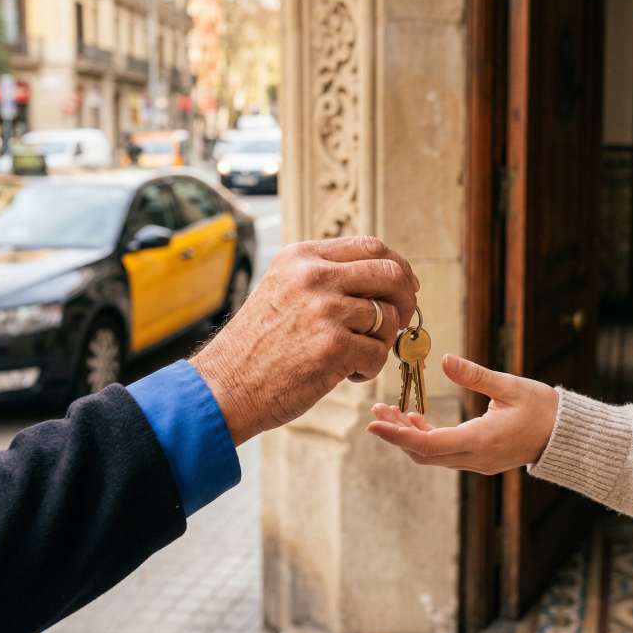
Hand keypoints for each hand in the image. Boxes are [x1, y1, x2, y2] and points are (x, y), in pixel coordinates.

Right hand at [191, 236, 418, 444]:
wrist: (225, 386)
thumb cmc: (258, 345)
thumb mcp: (284, 289)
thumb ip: (326, 277)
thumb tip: (388, 278)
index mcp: (303, 257)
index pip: (371, 246)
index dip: (398, 267)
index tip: (406, 286)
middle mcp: (314, 277)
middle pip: (390, 274)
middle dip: (406, 299)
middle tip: (400, 322)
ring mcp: (324, 310)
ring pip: (388, 318)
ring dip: (381, 343)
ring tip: (356, 357)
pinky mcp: (333, 347)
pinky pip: (378, 353)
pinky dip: (369, 369)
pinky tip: (347, 374)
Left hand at [365, 353, 557, 473]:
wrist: (567, 436)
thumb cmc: (543, 408)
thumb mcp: (510, 386)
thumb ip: (475, 375)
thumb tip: (444, 361)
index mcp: (480, 440)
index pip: (427, 444)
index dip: (397, 435)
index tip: (373, 425)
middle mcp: (475, 458)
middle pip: (423, 453)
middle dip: (396, 434)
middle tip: (376, 412)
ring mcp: (477, 462)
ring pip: (432, 455)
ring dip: (409, 435)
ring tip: (389, 412)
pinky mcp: (480, 459)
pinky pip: (444, 453)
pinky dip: (426, 437)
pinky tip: (415, 418)